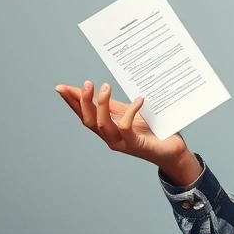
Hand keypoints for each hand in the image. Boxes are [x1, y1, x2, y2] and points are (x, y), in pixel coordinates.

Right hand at [55, 81, 198, 182]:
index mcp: (107, 128)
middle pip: (88, 120)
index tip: (61, 88)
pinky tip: (138, 100)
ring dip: (101, 105)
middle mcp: (110, 137)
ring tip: (105, 87)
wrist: (172, 150)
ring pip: (102, 125)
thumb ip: (113, 106)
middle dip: (83, 101)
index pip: (84, 114)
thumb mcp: (129, 113)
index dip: (72, 102)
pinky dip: (129, 113)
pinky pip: (126, 128)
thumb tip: (99, 89)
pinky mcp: (135, 145)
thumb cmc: (151, 131)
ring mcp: (121, 142)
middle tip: (87, 83)